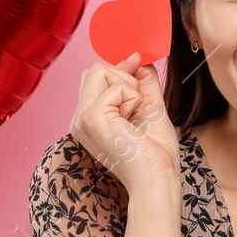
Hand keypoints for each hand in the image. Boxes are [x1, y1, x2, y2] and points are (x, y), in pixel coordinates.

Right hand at [69, 51, 180, 197]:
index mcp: (89, 119)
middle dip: (124, 79)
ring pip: (101, 70)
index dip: (119, 71)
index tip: (138, 68)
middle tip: (135, 109)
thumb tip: (140, 58)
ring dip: (129, 89)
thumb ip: (143, 82)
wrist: (157, 178)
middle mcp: (79, 119)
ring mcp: (82, 118)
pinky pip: (115, 85)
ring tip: (133, 116)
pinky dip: (132, 99)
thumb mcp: (149, 107)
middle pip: (95, 70)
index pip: (95, 76)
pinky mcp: (91, 117)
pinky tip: (131, 122)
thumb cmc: (155, 153)